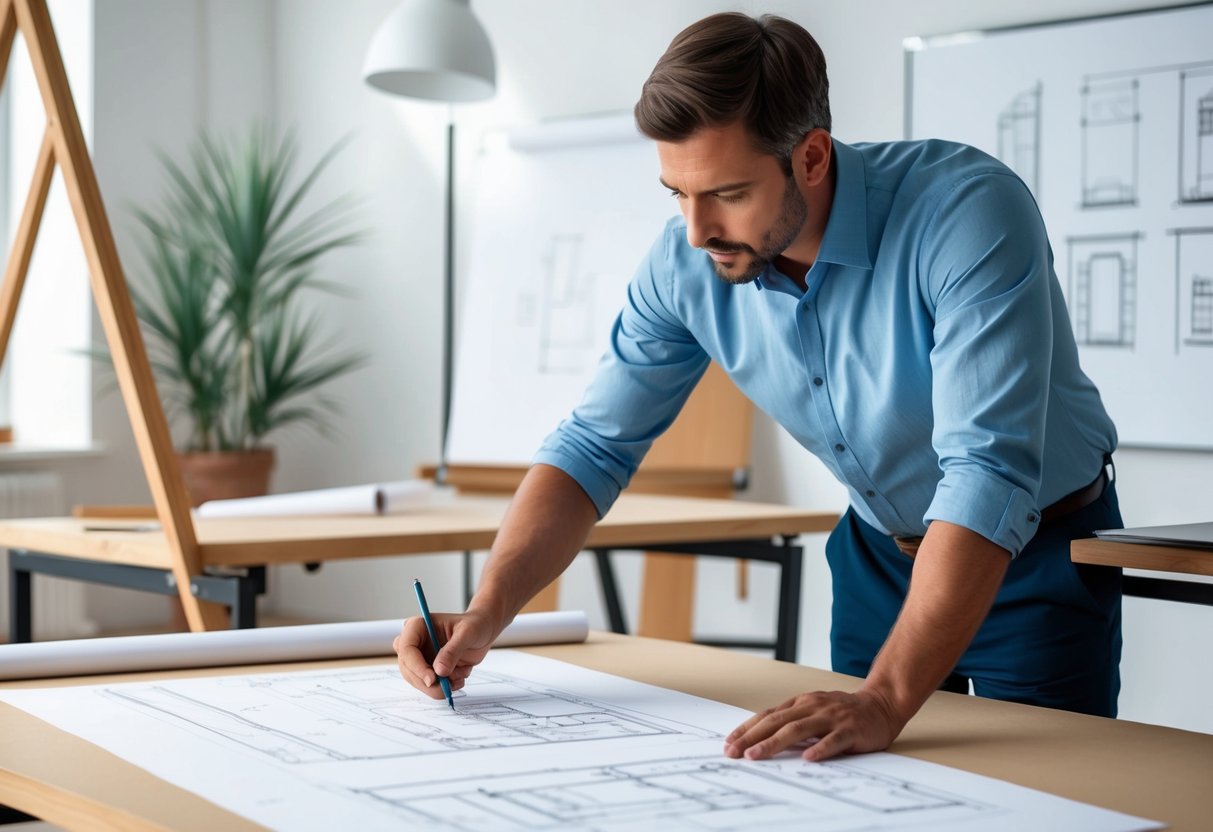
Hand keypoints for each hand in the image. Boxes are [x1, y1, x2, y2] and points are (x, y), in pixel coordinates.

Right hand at [394, 610, 496, 699]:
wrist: (482, 632)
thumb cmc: (474, 625)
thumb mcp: (467, 633)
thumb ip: (453, 651)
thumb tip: (439, 671)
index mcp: (418, 626)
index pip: (406, 649)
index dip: (416, 667)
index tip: (432, 679)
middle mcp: (415, 642)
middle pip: (407, 669)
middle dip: (427, 682)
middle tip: (446, 687)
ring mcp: (420, 657)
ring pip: (417, 681)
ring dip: (438, 686)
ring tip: (460, 677)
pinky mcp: (428, 669)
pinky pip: (429, 686)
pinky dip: (444, 687)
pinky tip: (459, 677)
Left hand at [723, 688, 904, 762]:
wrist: (881, 704)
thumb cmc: (843, 712)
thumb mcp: (814, 711)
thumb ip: (793, 722)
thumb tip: (763, 739)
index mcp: (801, 703)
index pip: (768, 716)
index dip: (747, 729)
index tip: (729, 742)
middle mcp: (813, 707)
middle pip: (777, 722)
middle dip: (752, 737)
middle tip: (733, 752)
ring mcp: (831, 717)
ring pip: (798, 730)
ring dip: (774, 743)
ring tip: (756, 755)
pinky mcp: (850, 729)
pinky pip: (834, 740)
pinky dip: (820, 748)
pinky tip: (808, 758)